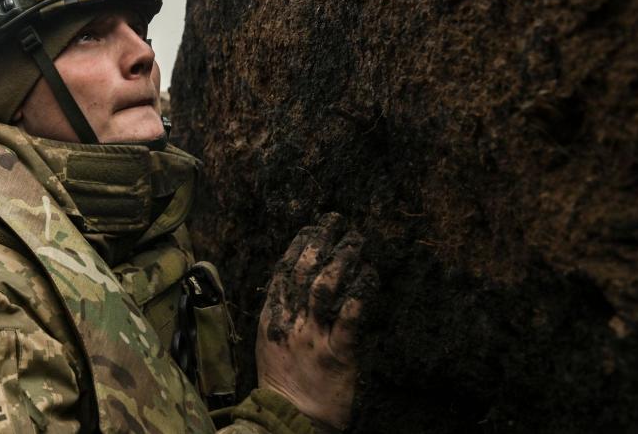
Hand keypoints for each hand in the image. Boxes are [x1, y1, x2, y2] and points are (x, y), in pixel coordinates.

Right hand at [256, 213, 375, 430]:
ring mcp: (312, 338)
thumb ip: (279, 314)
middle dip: (319, 243)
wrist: (288, 418)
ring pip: (323, 290)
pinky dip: (358, 298)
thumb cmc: (282, 382)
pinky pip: (348, 323)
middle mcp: (290, 322)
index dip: (298, 246)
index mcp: (272, 317)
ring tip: (355, 242)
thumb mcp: (269, 342)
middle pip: (303, 273)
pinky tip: (368, 279)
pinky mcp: (337, 355)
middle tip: (336, 222)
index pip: (283, 271)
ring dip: (340, 262)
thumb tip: (287, 285)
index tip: (312, 228)